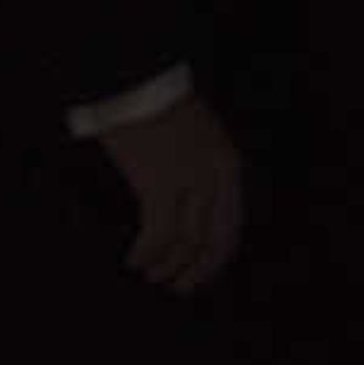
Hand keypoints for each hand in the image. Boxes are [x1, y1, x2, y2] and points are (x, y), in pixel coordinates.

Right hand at [96, 92, 242, 293]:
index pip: (231, 228)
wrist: (132, 76)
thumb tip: (189, 211)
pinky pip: (158, 232)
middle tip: (180, 287)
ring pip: (186, 243)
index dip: (215, 258)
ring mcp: (189, 181)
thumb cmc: (155, 103)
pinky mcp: (158, 182)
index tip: (199, 271)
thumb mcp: (195, 136)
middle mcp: (216, 179)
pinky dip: (147, 252)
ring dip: (168, 265)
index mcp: (228, 167)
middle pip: (214, 242)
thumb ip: (200, 170)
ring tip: (152, 274)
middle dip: (198, 271)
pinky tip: (134, 259)